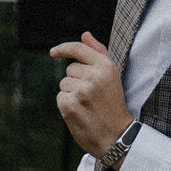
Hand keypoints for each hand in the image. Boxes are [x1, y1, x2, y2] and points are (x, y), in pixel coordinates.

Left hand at [50, 32, 133, 156]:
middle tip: (92, 96)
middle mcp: (93, 75)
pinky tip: (80, 112)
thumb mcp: (112, 76)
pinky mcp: (69, 104)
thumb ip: (99, 53)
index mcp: (105, 66)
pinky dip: (67, 105)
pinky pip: (60, 97)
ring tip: (87, 105)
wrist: (116, 136)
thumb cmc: (114, 105)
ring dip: (71, 94)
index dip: (63, 48)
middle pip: (69, 70)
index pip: (78, 49)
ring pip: (64, 84)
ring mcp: (80, 90)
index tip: (54, 52)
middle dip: (76, 81)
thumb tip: (85, 34)